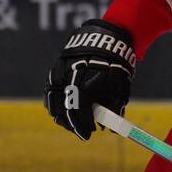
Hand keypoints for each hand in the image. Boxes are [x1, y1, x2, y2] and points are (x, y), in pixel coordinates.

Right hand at [43, 19, 136, 140]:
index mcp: (86, 81)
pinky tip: (62, 110)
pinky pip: (50, 91)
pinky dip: (55, 103)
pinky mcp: (55, 69)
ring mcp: (60, 73)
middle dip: (72, 123)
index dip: (82, 125)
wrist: (106, 37)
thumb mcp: (120, 86)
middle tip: (82, 131)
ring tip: (72, 123)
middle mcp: (69, 77)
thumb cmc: (116, 63)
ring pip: (53, 101)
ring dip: (62, 115)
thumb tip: (112, 130)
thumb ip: (115, 108)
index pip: (79, 110)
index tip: (88, 134)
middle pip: (64, 108)